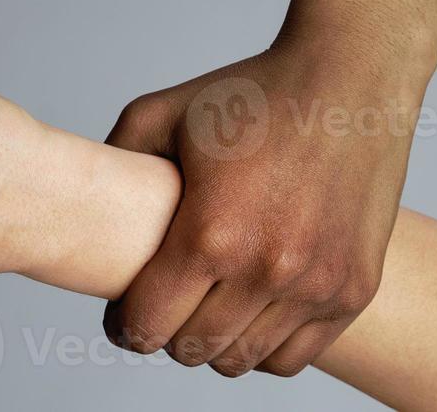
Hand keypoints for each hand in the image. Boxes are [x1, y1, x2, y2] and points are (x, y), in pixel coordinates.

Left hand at [102, 41, 420, 377]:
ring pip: (242, 360)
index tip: (125, 310)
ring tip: (210, 306)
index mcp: (211, 234)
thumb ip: (114, 159)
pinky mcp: (354, 288)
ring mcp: (316, 284)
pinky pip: (292, 356)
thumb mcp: (165, 113)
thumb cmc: (256, 91)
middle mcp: (266, 269)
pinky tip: (254, 310)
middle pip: (193, 351)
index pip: (146, 327)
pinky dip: (266, 345)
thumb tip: (82, 203)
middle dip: (169, 331)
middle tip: (170, 301)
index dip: (125, 324)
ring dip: (217, 341)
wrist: (350, 75)